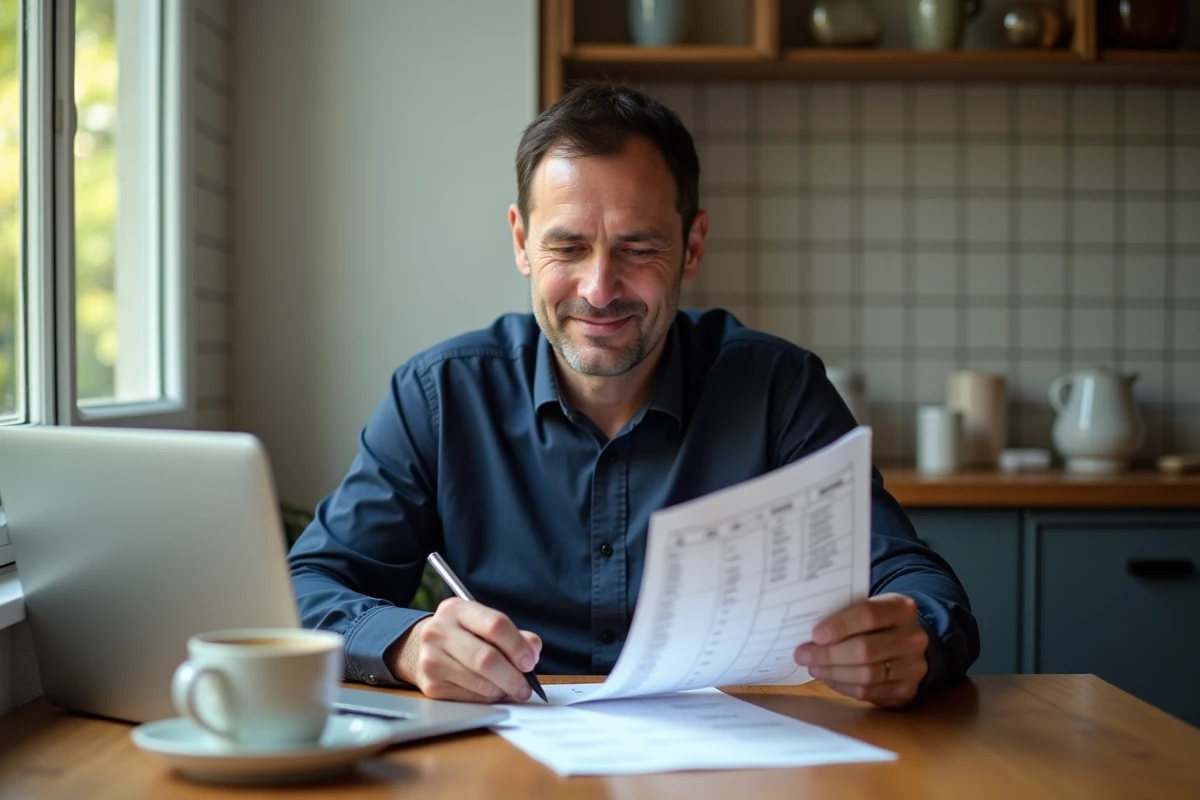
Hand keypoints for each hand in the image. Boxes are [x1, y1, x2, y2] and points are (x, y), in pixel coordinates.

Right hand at [387, 597, 541, 702]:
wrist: (417, 648)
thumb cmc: (461, 635)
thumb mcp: (482, 623)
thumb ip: (514, 634)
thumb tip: (533, 651)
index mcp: (456, 609)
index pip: (495, 625)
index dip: (518, 646)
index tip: (531, 661)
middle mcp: (439, 631)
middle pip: (486, 658)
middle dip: (513, 677)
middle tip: (526, 687)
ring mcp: (431, 660)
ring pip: (480, 682)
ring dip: (502, 691)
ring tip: (510, 689)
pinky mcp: (430, 686)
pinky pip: (469, 698)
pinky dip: (487, 699)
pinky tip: (491, 692)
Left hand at [794, 593, 928, 707]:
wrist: (907, 644)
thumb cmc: (877, 623)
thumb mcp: (868, 608)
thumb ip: (845, 614)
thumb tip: (807, 631)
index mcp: (902, 608)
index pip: (869, 614)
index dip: (840, 625)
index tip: (815, 634)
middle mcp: (914, 638)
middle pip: (866, 649)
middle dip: (829, 654)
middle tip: (803, 655)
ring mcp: (914, 667)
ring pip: (867, 675)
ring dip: (833, 672)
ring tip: (813, 667)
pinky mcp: (906, 691)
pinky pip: (869, 692)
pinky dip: (843, 686)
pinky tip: (828, 678)